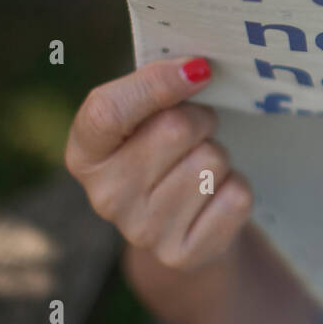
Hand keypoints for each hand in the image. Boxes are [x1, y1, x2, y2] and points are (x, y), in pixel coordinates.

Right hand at [64, 57, 253, 270]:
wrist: (184, 228)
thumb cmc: (165, 153)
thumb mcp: (148, 116)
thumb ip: (155, 86)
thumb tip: (196, 68)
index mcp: (87, 152)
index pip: (107, 111)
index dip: (157, 83)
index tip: (199, 70)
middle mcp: (105, 196)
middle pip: (176, 128)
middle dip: (201, 120)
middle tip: (196, 134)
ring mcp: (142, 231)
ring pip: (211, 161)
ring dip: (219, 157)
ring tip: (201, 169)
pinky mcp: (181, 255)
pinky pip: (235, 197)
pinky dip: (236, 189)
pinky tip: (213, 199)